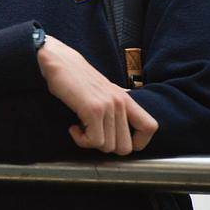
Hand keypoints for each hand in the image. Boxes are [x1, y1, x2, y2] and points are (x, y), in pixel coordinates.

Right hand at [37, 35, 157, 154]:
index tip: (118, 141)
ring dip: (90, 143)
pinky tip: (73, 128)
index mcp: (126, 99)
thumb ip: (118, 102)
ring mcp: (108, 106)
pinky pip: (94, 141)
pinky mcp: (93, 109)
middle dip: (106, 148)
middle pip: (125, 147)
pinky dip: (81, 140)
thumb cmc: (77, 76)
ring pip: (108, 147)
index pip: (150, 127)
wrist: (59, 61)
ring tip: (80, 128)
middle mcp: (120, 103)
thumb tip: (128, 116)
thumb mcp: (104, 89)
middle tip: (92, 135)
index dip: (138, 142)